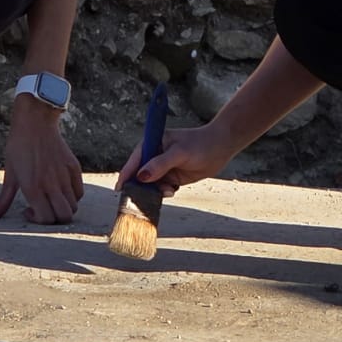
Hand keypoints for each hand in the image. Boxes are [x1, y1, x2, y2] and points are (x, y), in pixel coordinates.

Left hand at [0, 100, 85, 223]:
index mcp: (33, 187)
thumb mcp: (10, 175)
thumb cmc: (18, 148)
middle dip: (54, 219)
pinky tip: (60, 188)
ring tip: (51, 198)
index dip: (38, 221)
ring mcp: (64, 176)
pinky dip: (72, 196)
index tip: (28, 210)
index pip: (46, 219)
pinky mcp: (73, 167)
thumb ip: (2, 201)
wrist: (35, 123)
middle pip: (64, 216)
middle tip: (43, 208)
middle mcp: (51, 184)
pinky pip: (79, 192)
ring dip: (63, 208)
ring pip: (73, 206)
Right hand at [116, 121, 237, 197]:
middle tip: (145, 197)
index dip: (126, 175)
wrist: (222, 147)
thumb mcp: (180, 153)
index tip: (120, 189)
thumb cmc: (201, 144)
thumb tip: (140, 176)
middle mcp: (154, 155)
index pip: (134, 161)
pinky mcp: (171, 177)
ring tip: (170, 189)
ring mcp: (162, 167)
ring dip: (155, 191)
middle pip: (139, 175)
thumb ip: (160, 164)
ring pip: (150, 185)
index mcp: (152, 143)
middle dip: (142, 187)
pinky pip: (161, 188)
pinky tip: (174, 189)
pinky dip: (164, 192)